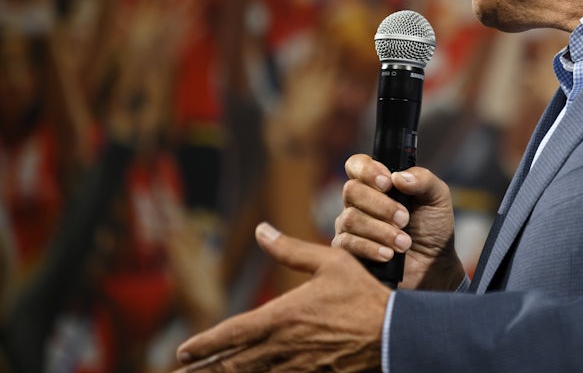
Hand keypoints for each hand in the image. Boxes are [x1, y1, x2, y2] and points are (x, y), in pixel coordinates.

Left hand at [175, 223, 388, 372]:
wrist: (393, 333)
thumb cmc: (362, 294)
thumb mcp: (329, 261)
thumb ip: (291, 250)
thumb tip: (263, 230)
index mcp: (282, 316)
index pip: (232, 333)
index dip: (205, 345)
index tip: (182, 353)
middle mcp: (282, 346)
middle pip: (233, 364)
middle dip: (204, 371)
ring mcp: (296, 366)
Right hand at [334, 154, 465, 290]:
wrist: (434, 264)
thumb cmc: (433, 227)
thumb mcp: (437, 197)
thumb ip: (423, 179)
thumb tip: (398, 176)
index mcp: (377, 183)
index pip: (357, 165)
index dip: (367, 170)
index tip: (388, 182)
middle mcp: (359, 201)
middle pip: (352, 190)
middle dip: (381, 205)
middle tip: (405, 218)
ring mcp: (350, 225)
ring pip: (350, 218)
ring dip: (381, 230)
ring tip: (404, 242)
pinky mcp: (348, 250)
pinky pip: (347, 244)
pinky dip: (371, 248)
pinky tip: (389, 254)